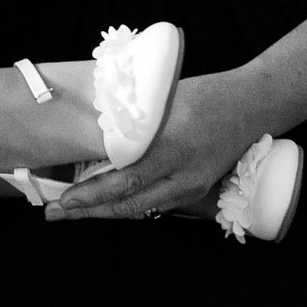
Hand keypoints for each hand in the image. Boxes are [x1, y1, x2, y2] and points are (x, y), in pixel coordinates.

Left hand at [45, 72, 263, 221]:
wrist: (252, 106)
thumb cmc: (206, 94)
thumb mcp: (164, 100)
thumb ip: (134, 122)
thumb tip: (93, 133)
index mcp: (173, 148)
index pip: (125, 181)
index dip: (92, 195)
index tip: (64, 200)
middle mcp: (183, 176)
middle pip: (128, 205)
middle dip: (88, 212)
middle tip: (54, 213)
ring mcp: (191, 187)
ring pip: (140, 209)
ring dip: (104, 211)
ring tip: (72, 211)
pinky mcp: (194, 190)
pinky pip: (154, 204)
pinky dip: (127, 205)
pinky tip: (104, 203)